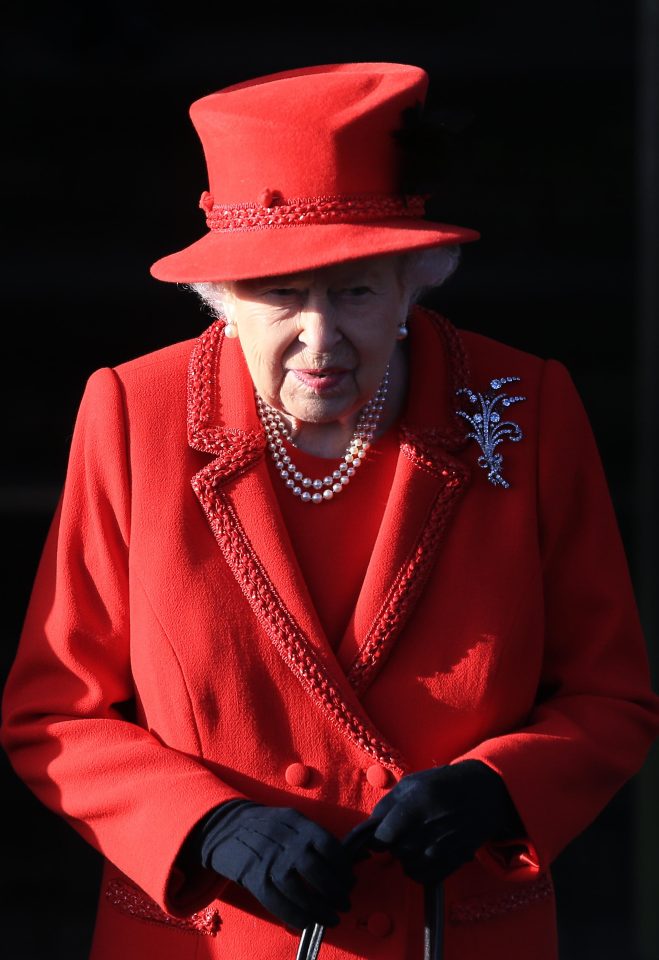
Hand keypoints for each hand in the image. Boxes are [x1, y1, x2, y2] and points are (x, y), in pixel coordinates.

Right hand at [192, 800, 354, 929]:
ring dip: (319, 909)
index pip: (328, 845)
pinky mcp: (253, 877)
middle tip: (345, 904)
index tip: (350, 882)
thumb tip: (354, 859)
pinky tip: (308, 922)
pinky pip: (277, 902)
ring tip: (332, 918)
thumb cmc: (267, 827)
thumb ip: (316, 838)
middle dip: (335, 892)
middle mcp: (284, 839)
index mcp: (297, 822)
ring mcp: (267, 859)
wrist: (226, 827)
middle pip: (315, 870)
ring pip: (298, 890)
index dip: (343, 868)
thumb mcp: (291, 821)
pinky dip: (295, 916)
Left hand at [365, 760, 521, 884]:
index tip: (381, 833)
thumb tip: (369, 827)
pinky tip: (424, 855)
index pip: (383, 836)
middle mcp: (429, 827)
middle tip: (403, 833)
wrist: (485, 792)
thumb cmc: (443, 784)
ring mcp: (444, 846)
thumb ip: (387, 804)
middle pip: (396, 852)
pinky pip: (426, 877)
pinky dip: (419, 871)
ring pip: (409, 867)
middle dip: (394, 845)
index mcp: (416, 803)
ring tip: (415, 843)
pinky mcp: (456, 859)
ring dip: (406, 858)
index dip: (378, 837)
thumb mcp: (412, 783)